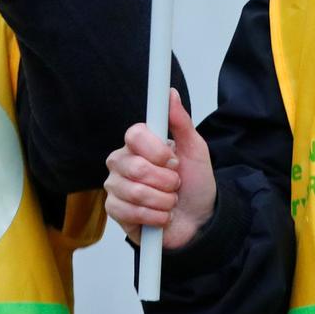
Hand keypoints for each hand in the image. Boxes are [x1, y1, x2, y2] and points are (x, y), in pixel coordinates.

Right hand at [105, 89, 217, 250]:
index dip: (156, 150)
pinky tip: (161, 216)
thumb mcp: (195, 151)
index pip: (134, 135)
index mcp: (139, 144)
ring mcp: (116, 186)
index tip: (173, 160)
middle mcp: (123, 162)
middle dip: (166, 181)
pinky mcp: (115, 210)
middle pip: (135, 167)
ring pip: (135, 192)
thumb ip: (181, 122)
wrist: (199, 220)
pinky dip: (155, 217)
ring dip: (164, 201)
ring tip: (170, 201)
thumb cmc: (195, 184)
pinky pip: (130, 212)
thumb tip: (170, 93)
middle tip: (175, 184)